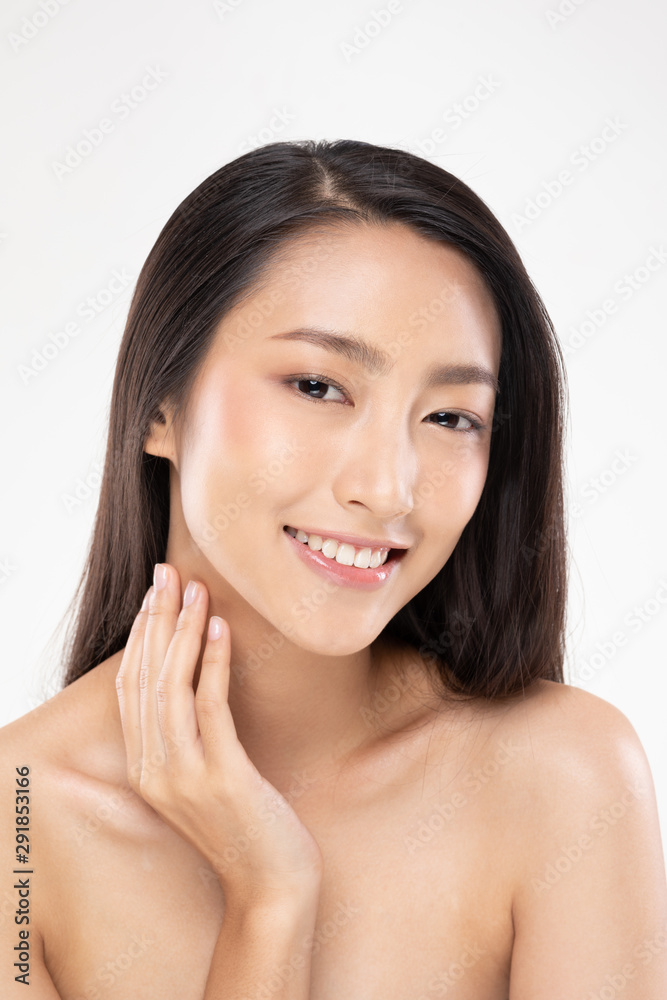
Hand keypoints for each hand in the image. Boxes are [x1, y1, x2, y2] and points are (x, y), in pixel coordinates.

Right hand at [115, 563, 322, 903]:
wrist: (271, 888)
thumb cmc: (247, 827)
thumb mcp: (205, 777)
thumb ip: (190, 737)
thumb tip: (198, 677)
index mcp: (145, 768)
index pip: (130, 687)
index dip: (141, 635)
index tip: (155, 592)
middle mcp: (154, 770)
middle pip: (144, 677)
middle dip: (156, 619)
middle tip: (168, 572)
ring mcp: (184, 777)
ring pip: (171, 687)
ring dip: (183, 631)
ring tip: (196, 590)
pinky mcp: (220, 779)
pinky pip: (209, 708)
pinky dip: (211, 663)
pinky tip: (219, 629)